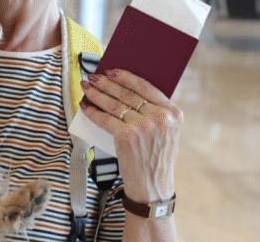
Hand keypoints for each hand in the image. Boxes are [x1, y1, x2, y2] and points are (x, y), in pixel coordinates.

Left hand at [79, 69, 181, 202]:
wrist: (153, 188)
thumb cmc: (155, 159)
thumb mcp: (166, 133)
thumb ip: (153, 112)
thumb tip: (123, 90)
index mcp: (173, 113)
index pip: (146, 87)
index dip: (127, 77)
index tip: (112, 71)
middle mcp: (160, 117)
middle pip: (127, 93)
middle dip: (107, 83)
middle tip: (94, 77)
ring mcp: (143, 126)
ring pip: (114, 103)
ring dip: (97, 93)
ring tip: (87, 87)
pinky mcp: (127, 136)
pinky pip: (105, 118)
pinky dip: (93, 111)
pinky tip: (86, 106)